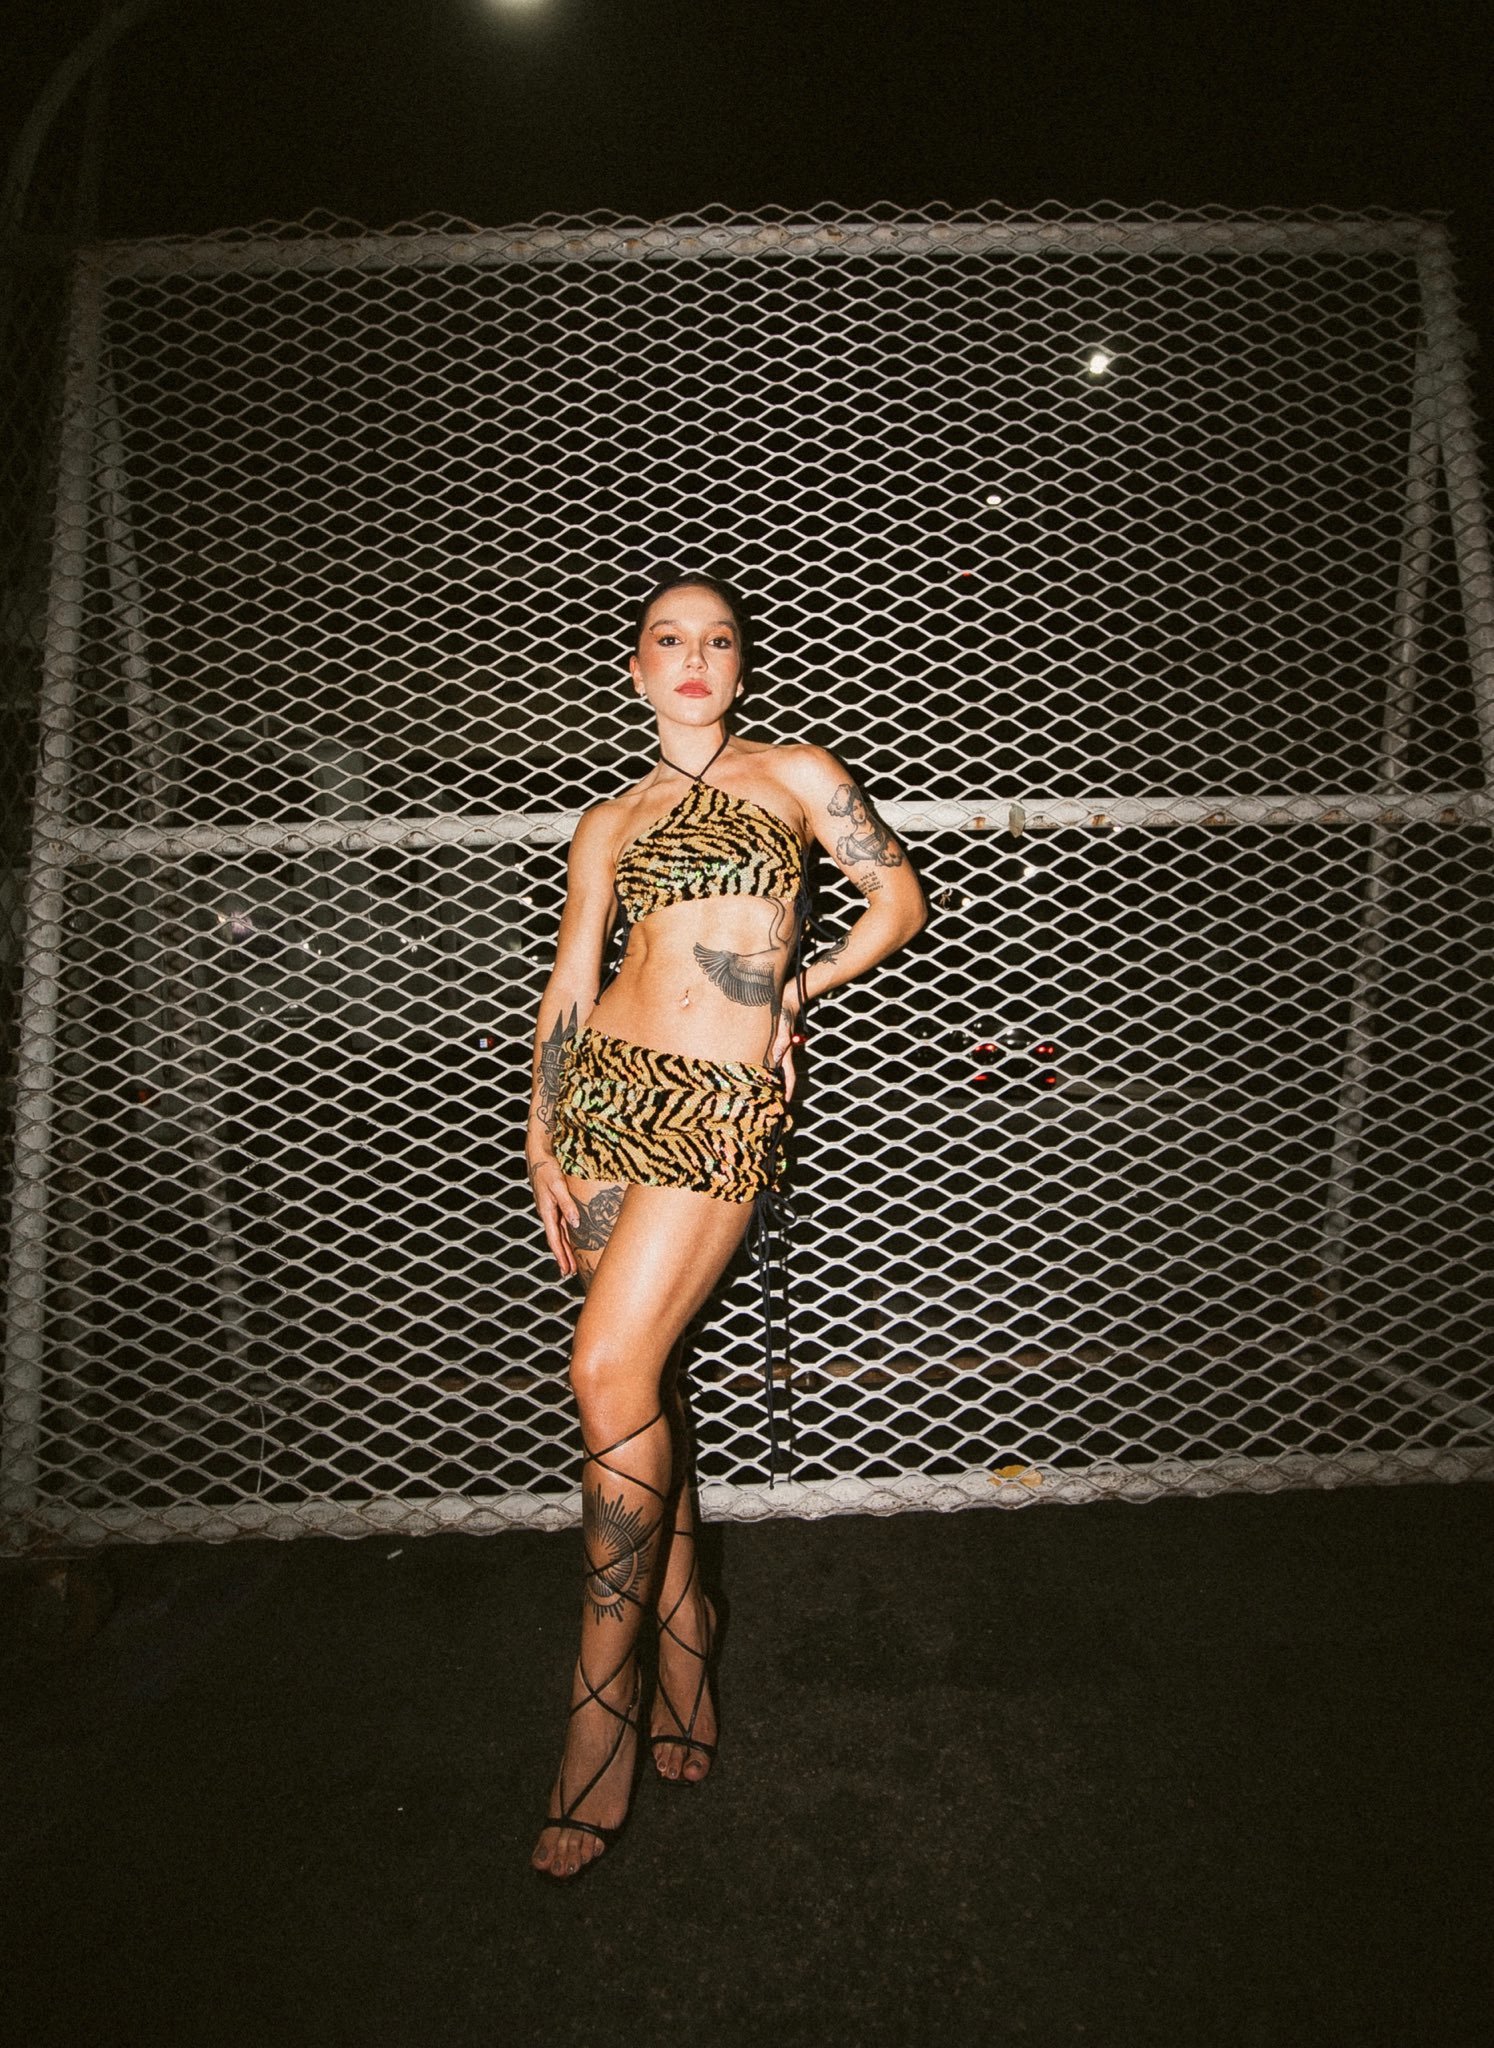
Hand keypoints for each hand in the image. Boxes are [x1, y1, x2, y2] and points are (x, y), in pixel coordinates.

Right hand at [528, 1153, 579, 1278]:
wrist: (539, 1155)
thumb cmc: (548, 1168)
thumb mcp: (558, 1185)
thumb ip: (567, 1204)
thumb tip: (575, 1223)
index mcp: (547, 1212)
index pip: (554, 1239)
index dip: (561, 1255)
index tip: (566, 1269)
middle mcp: (548, 1213)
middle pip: (556, 1240)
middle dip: (563, 1257)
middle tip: (569, 1273)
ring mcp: (550, 1209)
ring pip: (559, 1233)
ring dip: (564, 1248)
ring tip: (570, 1262)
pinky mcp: (554, 1203)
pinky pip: (560, 1223)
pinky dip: (565, 1235)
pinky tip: (570, 1239)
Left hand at [768, 987, 801, 1104]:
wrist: (786, 1000)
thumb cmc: (784, 1014)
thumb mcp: (781, 1028)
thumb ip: (781, 1042)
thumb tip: (778, 1056)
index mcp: (785, 1054)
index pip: (789, 1079)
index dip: (788, 1094)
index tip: (784, 1106)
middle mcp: (782, 1055)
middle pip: (781, 1079)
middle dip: (777, 1093)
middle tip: (770, 1107)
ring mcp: (777, 1050)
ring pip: (773, 1072)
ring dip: (769, 1084)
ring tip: (760, 1097)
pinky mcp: (772, 1044)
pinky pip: (768, 1062)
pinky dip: (764, 1071)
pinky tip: (755, 1075)